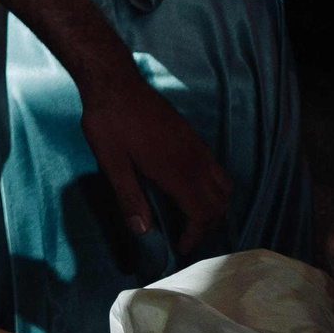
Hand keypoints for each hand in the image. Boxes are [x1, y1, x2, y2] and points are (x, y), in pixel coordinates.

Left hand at [81, 72, 232, 252]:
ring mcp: (197, 147)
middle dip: (207, 226)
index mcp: (176, 171)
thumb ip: (128, 197)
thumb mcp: (111, 162)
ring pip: (224, 186)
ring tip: (192, 218)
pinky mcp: (193, 138)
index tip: (181, 248)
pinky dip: (214, 189)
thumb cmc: (109, 123)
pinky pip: (217, 170)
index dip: (195, 235)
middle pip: (219, 204)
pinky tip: (191, 191)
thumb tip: (142, 232)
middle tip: (186, 237)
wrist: (115, 84)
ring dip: (215, 207)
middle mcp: (195, 161)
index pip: (202, 214)